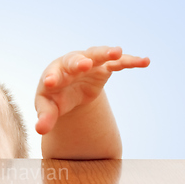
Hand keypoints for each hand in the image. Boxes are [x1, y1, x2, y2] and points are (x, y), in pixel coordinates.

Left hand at [35, 46, 149, 134]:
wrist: (68, 89)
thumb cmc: (55, 98)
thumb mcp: (48, 109)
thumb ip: (45, 118)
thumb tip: (40, 130)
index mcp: (53, 75)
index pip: (50, 75)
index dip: (51, 79)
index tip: (50, 83)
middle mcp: (70, 65)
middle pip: (73, 60)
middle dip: (79, 62)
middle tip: (84, 64)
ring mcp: (88, 63)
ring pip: (97, 54)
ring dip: (107, 53)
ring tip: (117, 52)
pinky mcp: (103, 68)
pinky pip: (118, 62)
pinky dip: (130, 61)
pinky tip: (145, 62)